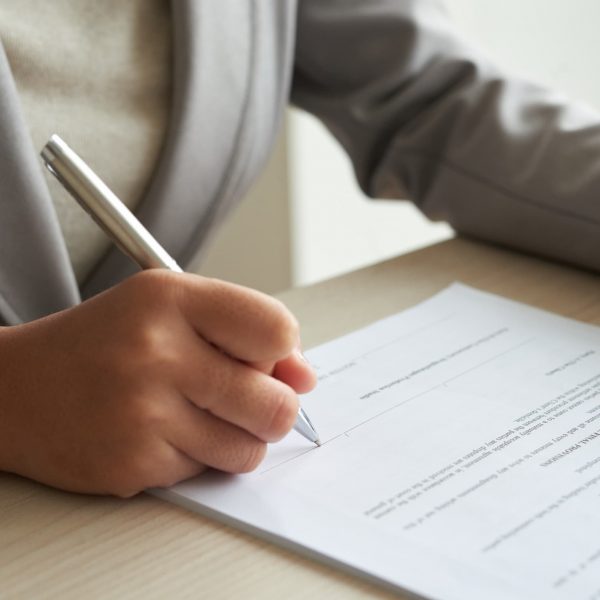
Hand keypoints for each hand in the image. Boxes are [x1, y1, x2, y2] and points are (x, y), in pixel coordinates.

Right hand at [0, 270, 315, 496]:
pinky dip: (196, 457)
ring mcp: (142, 413)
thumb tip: (305, 378)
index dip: (282, 352)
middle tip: (240, 397)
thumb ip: (247, 333)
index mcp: (170, 298)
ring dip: (236, 438)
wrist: (16, 389)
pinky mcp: (132, 465)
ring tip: (197, 413)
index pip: (277, 330)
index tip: (265, 359)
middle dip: (271, 407)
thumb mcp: (172, 309)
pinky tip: (160, 433)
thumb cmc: (105, 342)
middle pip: (276, 402)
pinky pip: (205, 472)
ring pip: (249, 449)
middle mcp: (156, 351)